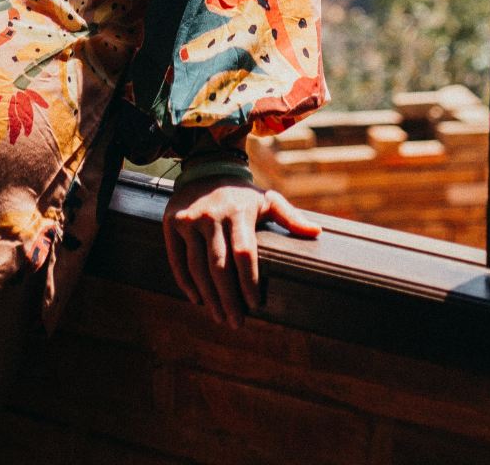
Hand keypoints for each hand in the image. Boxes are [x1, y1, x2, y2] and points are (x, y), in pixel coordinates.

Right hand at [162, 176, 320, 330]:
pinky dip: (186, 283)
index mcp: (239, 211)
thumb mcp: (267, 199)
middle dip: (228, 298)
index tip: (255, 305)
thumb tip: (317, 233)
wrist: (206, 167)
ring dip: (208, 296)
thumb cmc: (242, 194)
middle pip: (220, 266)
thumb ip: (290, 217)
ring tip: (219, 317)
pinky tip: (197, 299)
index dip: (249, 281)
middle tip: (236, 323)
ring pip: (198, 267)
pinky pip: (178, 259)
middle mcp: (212, 215)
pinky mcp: (172, 222)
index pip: (244, 253)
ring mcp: (190, 219)